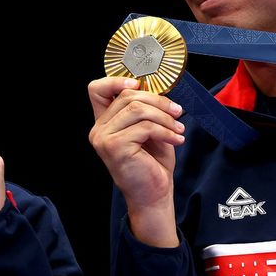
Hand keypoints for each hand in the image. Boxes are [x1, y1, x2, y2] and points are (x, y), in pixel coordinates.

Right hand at [87, 77, 185, 247]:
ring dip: (164, 117)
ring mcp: (104, 138)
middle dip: (158, 101)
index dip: (116, 80)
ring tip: (178, 128)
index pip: (97, 89)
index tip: (140, 85)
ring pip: (137, 109)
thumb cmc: (152, 163)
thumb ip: (145, 109)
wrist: (153, 194)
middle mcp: (99, 129)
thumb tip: (158, 88)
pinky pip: (144, 127)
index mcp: (104, 122)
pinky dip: (165, 131)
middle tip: (177, 112)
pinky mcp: (115, 147)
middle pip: (127, 96)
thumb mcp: (149, 129)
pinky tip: (176, 139)